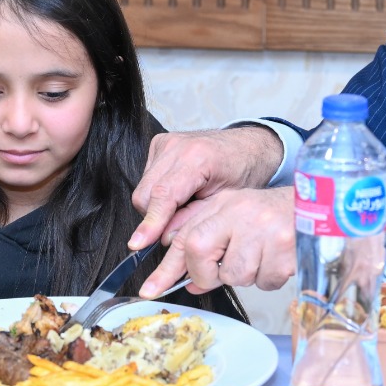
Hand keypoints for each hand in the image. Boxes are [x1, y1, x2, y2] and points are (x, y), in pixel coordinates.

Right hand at [128, 126, 283, 251]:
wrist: (247, 146)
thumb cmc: (242, 172)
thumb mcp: (224, 203)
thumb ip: (192, 220)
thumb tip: (164, 238)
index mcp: (198, 158)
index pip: (164, 195)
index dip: (151, 222)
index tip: (138, 244)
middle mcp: (177, 146)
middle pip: (146, 194)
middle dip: (156, 217)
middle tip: (180, 223)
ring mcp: (166, 142)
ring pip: (143, 188)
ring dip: (157, 205)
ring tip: (185, 203)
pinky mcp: (159, 143)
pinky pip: (147, 178)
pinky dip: (159, 191)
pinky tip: (181, 190)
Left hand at [139, 186, 296, 296]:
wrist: (318, 206)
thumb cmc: (271, 214)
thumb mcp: (233, 215)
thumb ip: (204, 241)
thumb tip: (186, 279)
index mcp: (223, 205)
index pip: (185, 240)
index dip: (167, 269)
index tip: (151, 290)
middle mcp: (241, 214)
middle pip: (204, 259)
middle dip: (211, 274)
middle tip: (228, 265)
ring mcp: (264, 231)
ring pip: (236, 276)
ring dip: (247, 274)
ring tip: (261, 254)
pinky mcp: (285, 250)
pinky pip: (264, 282)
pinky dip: (269, 277)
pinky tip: (277, 259)